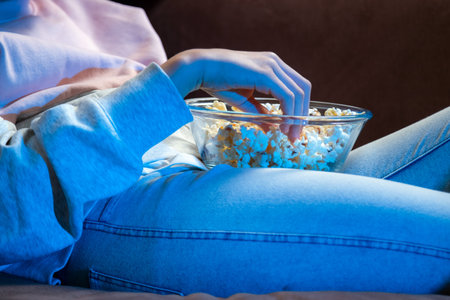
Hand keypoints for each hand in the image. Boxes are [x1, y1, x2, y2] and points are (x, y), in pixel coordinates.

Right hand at [161, 49, 310, 138]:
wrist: (200, 68)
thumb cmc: (217, 81)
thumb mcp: (243, 100)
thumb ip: (258, 111)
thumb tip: (271, 128)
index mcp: (272, 65)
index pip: (297, 86)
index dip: (300, 107)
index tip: (294, 127)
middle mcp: (275, 62)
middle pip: (303, 88)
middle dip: (303, 114)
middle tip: (296, 135)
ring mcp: (272, 65)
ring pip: (298, 93)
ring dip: (297, 116)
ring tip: (289, 134)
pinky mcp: (265, 73)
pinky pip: (286, 95)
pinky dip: (289, 112)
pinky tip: (282, 125)